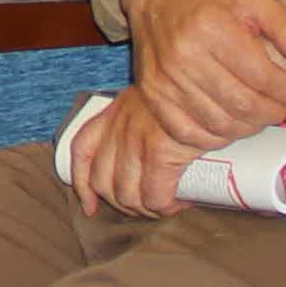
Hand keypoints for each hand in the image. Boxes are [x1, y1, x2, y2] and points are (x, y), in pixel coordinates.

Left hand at [68, 91, 195, 218]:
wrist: (203, 77)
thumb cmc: (185, 91)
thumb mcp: (151, 96)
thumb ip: (143, 116)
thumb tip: (151, 144)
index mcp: (113, 114)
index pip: (82, 150)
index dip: (82, 184)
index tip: (90, 206)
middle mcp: (118, 129)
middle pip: (102, 182)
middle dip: (121, 204)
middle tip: (146, 206)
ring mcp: (136, 142)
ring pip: (127, 195)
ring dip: (145, 209)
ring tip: (164, 206)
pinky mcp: (159, 153)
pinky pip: (155, 196)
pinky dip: (165, 207)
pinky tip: (179, 203)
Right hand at [117, 0, 285, 149]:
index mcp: (211, 28)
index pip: (262, 76)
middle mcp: (183, 55)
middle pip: (242, 104)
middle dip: (275, 112)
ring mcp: (164, 78)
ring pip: (219, 123)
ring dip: (250, 126)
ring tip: (263, 113)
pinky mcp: (151, 93)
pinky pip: (187, 133)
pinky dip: (216, 137)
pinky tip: (231, 124)